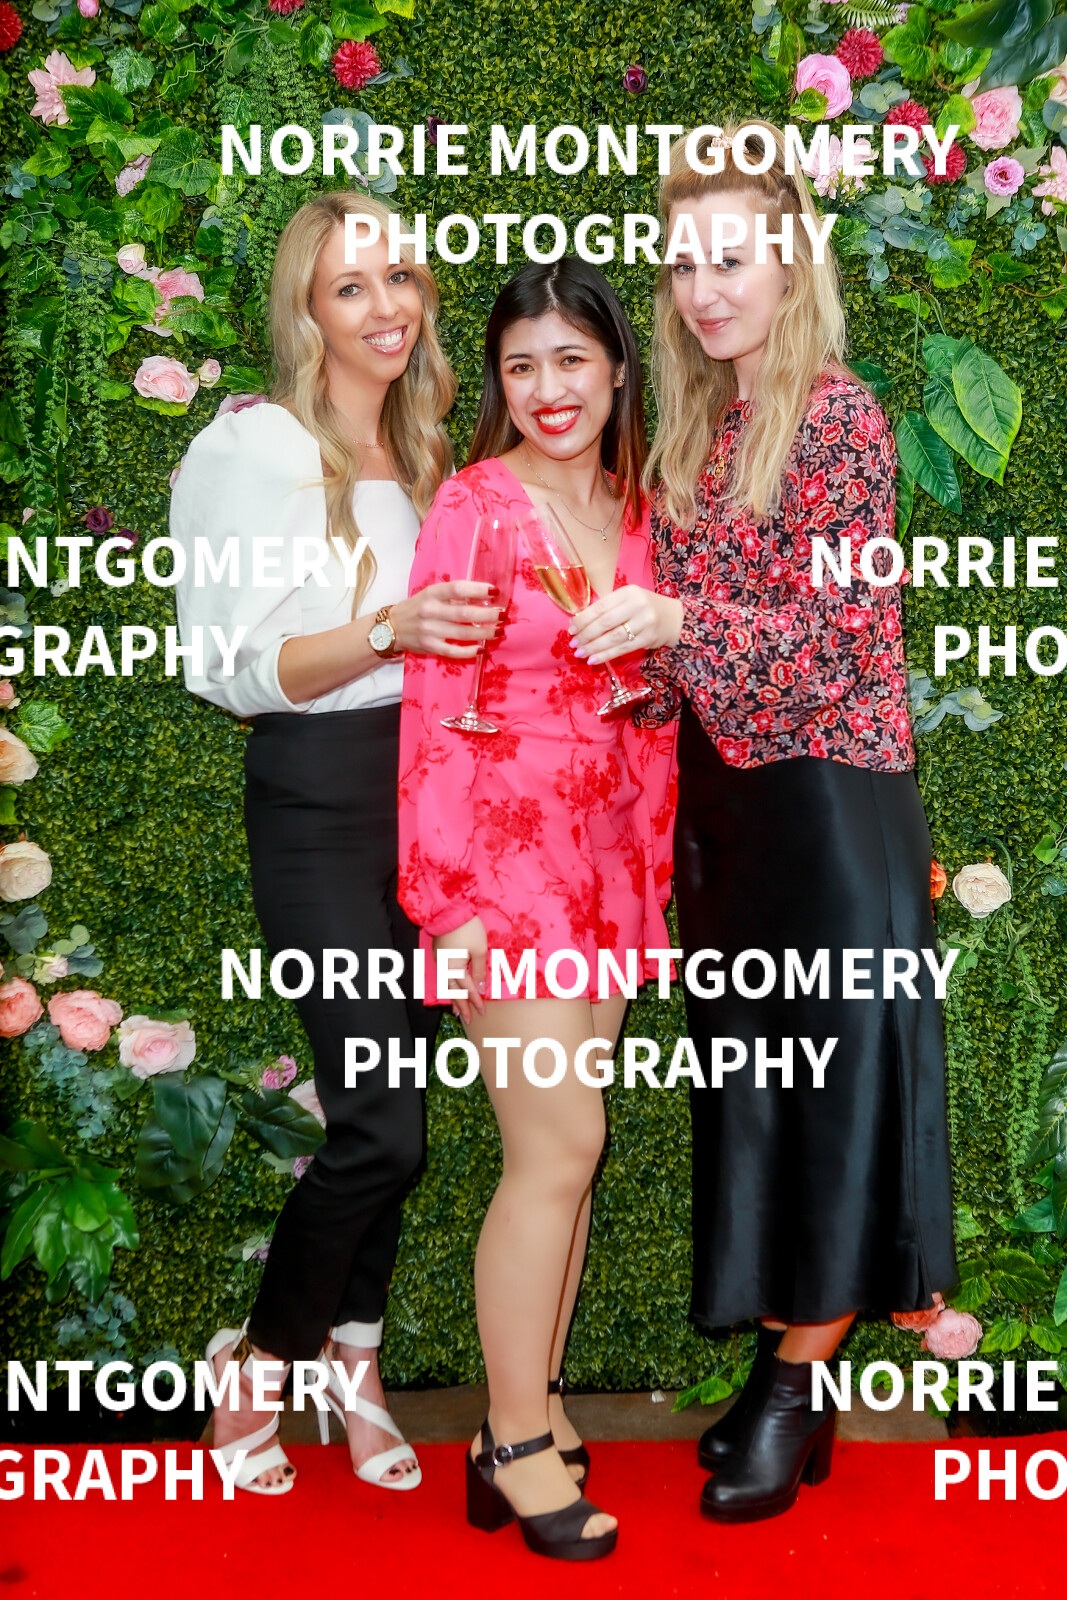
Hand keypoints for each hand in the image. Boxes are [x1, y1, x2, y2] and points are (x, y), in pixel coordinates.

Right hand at [391, 581, 501, 658]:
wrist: (390, 627)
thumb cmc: (416, 608)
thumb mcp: (430, 594)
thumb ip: (452, 595)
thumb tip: (482, 596)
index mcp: (431, 594)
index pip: (458, 589)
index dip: (478, 590)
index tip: (495, 592)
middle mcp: (430, 611)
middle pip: (464, 614)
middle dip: (488, 615)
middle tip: (503, 615)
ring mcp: (429, 631)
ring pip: (463, 634)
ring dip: (484, 633)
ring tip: (498, 631)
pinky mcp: (430, 647)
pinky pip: (454, 651)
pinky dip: (470, 652)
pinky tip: (482, 649)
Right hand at [433, 916, 487, 1025]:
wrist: (450, 910)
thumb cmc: (467, 929)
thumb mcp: (479, 950)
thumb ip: (478, 970)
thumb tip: (479, 987)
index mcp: (454, 968)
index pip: (467, 989)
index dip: (475, 1001)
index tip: (482, 1012)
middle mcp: (444, 967)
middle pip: (453, 991)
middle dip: (461, 1006)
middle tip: (466, 1019)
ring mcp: (440, 960)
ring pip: (446, 984)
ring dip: (453, 998)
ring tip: (456, 1010)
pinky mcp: (439, 953)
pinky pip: (444, 975)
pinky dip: (449, 985)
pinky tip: (451, 988)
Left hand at [569, 585, 683, 663]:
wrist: (675, 618)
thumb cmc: (645, 608)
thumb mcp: (629, 599)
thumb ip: (608, 607)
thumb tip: (579, 622)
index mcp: (628, 592)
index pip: (600, 606)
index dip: (583, 619)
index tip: (571, 628)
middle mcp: (637, 605)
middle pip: (605, 622)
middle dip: (586, 634)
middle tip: (573, 643)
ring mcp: (644, 622)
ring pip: (613, 637)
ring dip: (593, 647)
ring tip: (580, 653)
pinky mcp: (648, 639)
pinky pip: (622, 649)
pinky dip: (606, 655)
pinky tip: (594, 659)